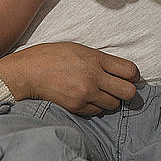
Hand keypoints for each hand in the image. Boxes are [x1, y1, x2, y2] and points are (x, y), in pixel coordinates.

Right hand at [0, 42, 139, 114]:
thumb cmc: (49, 56)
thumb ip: (97, 58)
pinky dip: (94, 106)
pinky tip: (84, 97)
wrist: (27, 72)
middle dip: (125, 91)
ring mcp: (86, 93)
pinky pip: (97, 111)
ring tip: (96, 92)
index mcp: (94, 58)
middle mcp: (93, 76)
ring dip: (109, 100)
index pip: (130, 70)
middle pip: (128, 92)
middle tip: (117, 88)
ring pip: (114, 105)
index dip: (133, 75)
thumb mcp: (76, 48)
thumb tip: (117, 69)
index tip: (128, 77)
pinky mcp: (77, 107)